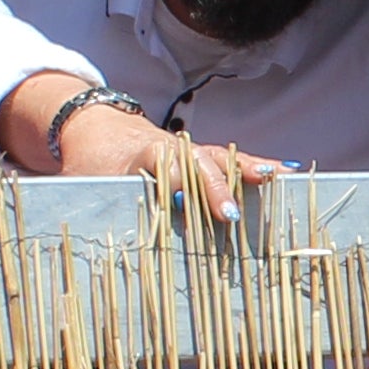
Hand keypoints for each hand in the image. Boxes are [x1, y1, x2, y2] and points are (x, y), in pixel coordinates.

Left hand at [46, 96, 273, 217]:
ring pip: (224, 159)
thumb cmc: (90, 161)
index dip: (182, 188)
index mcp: (144, 153)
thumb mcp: (81, 183)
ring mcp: (191, 151)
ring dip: (251, 170)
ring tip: (282, 179)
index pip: (168, 168)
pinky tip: (286, 174)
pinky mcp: (201, 159)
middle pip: (202, 163)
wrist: (98, 127)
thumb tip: (93, 242)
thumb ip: (90, 206)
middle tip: (232, 216)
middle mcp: (173, 148)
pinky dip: (256, 169)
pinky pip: (231, 162)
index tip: (190, 207)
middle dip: (218, 188)